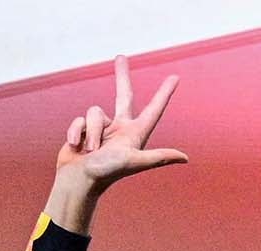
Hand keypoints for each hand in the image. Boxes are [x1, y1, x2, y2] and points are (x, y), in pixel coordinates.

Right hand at [55, 55, 186, 190]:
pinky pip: (79, 120)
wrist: (77, 183)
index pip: (154, 109)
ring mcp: (102, 130)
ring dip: (92, 132)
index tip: (175, 77)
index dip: (164, 94)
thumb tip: (185, 158)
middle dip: (122, 76)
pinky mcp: (84, 131)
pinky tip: (77, 148)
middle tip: (120, 57)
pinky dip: (76, 132)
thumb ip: (158, 157)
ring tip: (92, 151)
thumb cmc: (106, 173)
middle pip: (123, 95)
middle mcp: (120, 129)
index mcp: (135, 134)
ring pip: (93, 111)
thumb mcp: (133, 161)